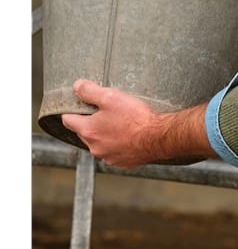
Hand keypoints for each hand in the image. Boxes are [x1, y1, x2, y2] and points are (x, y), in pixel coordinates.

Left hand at [61, 79, 211, 168]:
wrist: (158, 137)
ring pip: (100, 142)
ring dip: (106, 134)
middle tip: (108, 111)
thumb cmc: (136, 118)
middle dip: (92, 121)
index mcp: (88, 131)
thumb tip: (77, 86)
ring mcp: (108, 156)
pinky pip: (114, 151)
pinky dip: (119, 143)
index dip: (72, 110)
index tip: (80, 104)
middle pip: (84, 131)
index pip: (68, 120)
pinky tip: (130, 135)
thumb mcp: (111, 96)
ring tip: (122, 123)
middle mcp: (94, 147)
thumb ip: (90, 91)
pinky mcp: (122, 162)